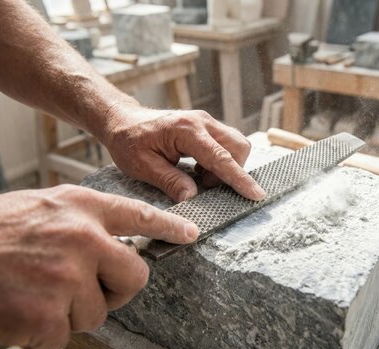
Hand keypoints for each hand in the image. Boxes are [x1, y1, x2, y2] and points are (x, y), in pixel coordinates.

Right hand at [0, 185, 197, 348]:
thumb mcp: (44, 209)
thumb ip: (84, 222)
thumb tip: (117, 244)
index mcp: (82, 208)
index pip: (140, 216)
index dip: (170, 226)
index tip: (190, 234)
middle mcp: (83, 238)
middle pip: (135, 275)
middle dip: (118, 289)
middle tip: (90, 289)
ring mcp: (68, 276)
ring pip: (98, 311)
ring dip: (70, 311)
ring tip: (36, 293)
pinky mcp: (48, 314)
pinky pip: (63, 334)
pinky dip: (42, 332)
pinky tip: (20, 311)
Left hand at [101, 107, 265, 202]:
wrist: (123, 120)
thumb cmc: (129, 142)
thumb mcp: (142, 167)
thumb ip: (170, 181)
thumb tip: (192, 197)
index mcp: (186, 131)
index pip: (220, 157)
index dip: (238, 178)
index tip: (255, 194)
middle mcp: (202, 122)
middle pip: (238, 147)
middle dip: (232, 172)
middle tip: (205, 185)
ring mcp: (206, 121)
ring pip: (236, 145)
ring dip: (227, 166)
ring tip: (200, 177)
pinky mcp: (207, 126)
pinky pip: (227, 144)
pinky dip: (221, 161)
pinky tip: (200, 169)